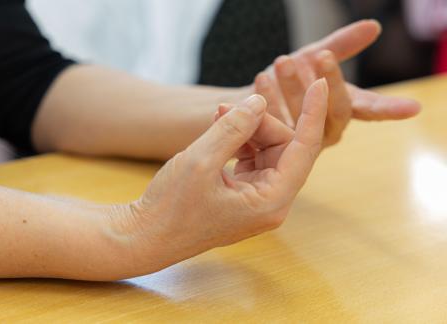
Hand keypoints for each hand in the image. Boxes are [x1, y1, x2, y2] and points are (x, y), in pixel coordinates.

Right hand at [111, 79, 327, 272]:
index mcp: (271, 201)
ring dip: (246, 130)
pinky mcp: (242, 196)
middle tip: (225, 109)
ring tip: (216, 118)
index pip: (305, 149)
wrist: (145, 237)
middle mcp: (271, 203)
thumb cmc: (170, 207)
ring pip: (267, 151)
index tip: (320, 83)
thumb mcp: (200, 160)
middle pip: (283, 148)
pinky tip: (217, 130)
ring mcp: (257, 200)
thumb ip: (233, 128)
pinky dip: (237, 142)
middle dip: (259, 122)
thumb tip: (259, 102)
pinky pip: (251, 159)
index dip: (312, 113)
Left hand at [252, 20, 420, 146]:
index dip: (391, 109)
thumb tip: (373, 26)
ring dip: (293, 85)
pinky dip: (268, 98)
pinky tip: (261, 79)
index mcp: (343, 109)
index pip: (371, 109)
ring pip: (304, 116)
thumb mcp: (313, 58)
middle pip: (336, 110)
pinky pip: (274, 122)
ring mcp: (302, 141)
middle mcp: (327, 130)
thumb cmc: (290, 79)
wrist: (251, 100)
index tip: (412, 108)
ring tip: (282, 60)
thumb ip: (341, 45)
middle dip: (329, 81)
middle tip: (320, 55)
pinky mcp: (275, 146)